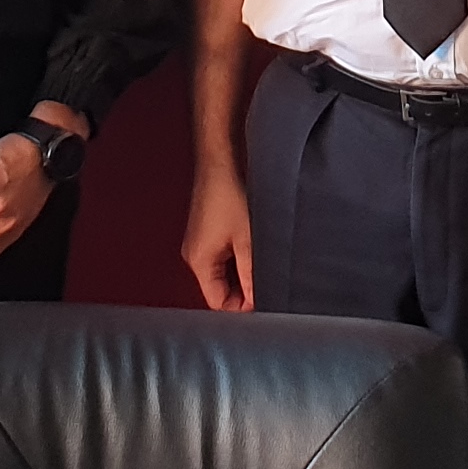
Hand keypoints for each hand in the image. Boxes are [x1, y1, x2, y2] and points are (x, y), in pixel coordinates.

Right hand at [182, 154, 255, 313]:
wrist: (220, 160)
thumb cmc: (230, 193)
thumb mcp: (248, 239)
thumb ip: (252, 274)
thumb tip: (259, 302)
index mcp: (199, 262)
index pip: (219, 303)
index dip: (243, 308)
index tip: (267, 303)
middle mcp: (195, 256)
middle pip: (221, 290)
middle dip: (245, 291)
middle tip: (272, 284)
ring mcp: (202, 244)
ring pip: (225, 274)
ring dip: (245, 273)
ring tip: (266, 264)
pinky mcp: (209, 233)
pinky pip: (225, 258)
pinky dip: (241, 259)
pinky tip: (258, 250)